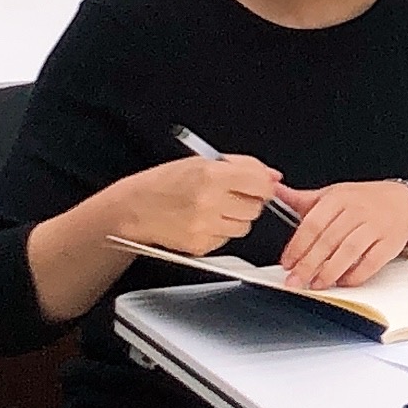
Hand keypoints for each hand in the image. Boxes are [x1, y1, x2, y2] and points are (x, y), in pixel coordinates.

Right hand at [114, 153, 282, 256]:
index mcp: (211, 175)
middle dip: (249, 201)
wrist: (133, 208)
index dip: (262, 185)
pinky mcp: (199, 245)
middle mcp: (209, 201)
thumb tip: (273, 176)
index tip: (258, 185)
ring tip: (214, 208)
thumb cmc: (164, 182)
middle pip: (255, 208)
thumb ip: (243, 166)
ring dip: (236, 217)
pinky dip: (221, 231)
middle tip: (231, 195)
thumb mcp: (202, 162)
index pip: (260, 184)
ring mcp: (204, 226)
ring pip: (244, 226)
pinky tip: (203, 221)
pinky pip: (227, 239)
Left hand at [280, 180, 407, 290]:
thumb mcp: (334, 194)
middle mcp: (357, 210)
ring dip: (329, 272)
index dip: (297, 246)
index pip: (313, 223)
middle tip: (295, 281)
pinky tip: (343, 281)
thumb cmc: (364, 201)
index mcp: (339, 198)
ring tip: (316, 284)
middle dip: (308, 265)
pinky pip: (371, 262)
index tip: (287, 263)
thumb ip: (303, 199)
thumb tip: (274, 192)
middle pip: (328, 241)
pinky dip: (355, 275)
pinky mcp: (390, 242)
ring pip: (348, 252)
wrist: (403, 203)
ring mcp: (375, 226)